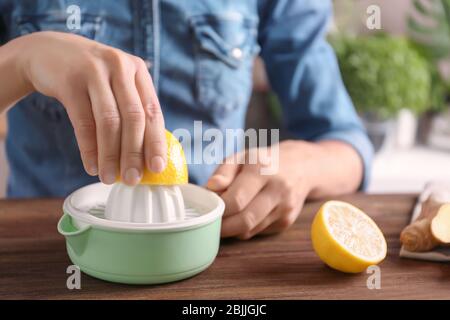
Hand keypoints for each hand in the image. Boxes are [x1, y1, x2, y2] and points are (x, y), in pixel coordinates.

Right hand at [16, 31, 165, 184]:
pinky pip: (83, 122)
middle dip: (134, 153)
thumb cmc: (91, 77)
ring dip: (110, 155)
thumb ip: (132, 109)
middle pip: (133, 118)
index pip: (153, 111)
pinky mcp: (69, 81)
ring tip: (110, 178)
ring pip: (109, 122)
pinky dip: (89, 149)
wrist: (48, 51)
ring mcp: (94, 72)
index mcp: (137, 70)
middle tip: (133, 179)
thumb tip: (145, 157)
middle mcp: (119, 67)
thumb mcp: (116, 82)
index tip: (157, 168)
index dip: (156, 142)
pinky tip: (91, 166)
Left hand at [207, 140, 362, 239]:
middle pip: (245, 220)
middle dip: (223, 226)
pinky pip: (258, 231)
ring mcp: (285, 207)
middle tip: (210, 222)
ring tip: (224, 217)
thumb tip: (210, 188)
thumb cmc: (265, 160)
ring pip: (250, 230)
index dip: (219, 208)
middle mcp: (278, 189)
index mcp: (262, 169)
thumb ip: (223, 171)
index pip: (236, 199)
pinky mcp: (287, 221)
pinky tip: (242, 216)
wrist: (303, 166)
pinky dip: (245, 228)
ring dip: (232, 229)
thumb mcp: (242, 156)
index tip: (208, 207)